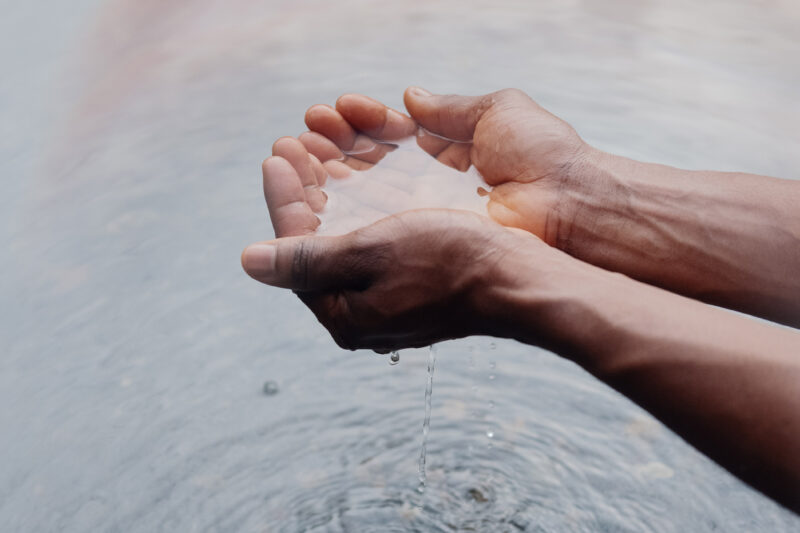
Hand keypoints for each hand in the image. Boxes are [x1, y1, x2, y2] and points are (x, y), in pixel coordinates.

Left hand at [243, 136, 550, 349]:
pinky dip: (359, 210)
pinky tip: (357, 182)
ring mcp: (386, 302)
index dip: (283, 200)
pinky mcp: (410, 287)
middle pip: (315, 246)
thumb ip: (306, 258)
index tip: (277, 157)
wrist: (518, 281)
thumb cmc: (450, 264)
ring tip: (319, 155)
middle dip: (303, 193)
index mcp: (344, 315)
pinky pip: (370, 244)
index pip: (294, 252)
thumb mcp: (371, 253)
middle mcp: (360, 315)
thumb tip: (248, 263)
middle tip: (292, 147)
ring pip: (343, 241)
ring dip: (329, 197)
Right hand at [300, 87, 590, 243]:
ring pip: (365, 193)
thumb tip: (410, 97)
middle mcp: (433, 187)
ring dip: (329, 172)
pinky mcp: (424, 241)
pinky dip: (343, 205)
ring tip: (298, 152)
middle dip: (334, 146)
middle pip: (371, 165)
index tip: (335, 109)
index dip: (361, 122)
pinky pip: (374, 223)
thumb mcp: (498, 112)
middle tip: (304, 132)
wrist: (569, 205)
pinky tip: (317, 186)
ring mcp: (427, 217)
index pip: (393, 136)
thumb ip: (450, 108)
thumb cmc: (544, 157)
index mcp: (450, 154)